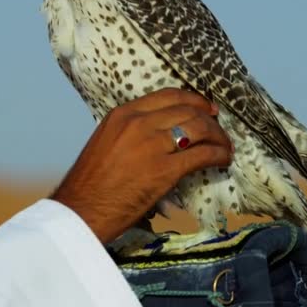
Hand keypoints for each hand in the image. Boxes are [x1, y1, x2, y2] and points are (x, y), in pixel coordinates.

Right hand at [50, 88, 232, 243]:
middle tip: (219, 130)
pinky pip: (202, 155)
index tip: (206, 108)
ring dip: (218, 137)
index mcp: (123, 114)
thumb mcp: (106, 142)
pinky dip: (218, 155)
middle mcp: (139, 123)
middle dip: (210, 120)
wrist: (81, 209)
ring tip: (225, 147)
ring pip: (199, 129)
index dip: (194, 100)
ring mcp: (152, 145)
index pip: (168, 96)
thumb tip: (161, 135)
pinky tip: (223, 160)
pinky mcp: (164, 170)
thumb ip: (131, 132)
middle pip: (188, 111)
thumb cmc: (90, 182)